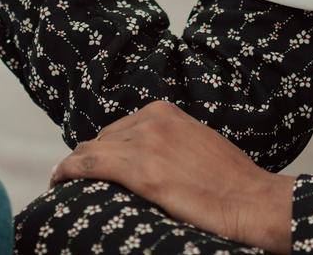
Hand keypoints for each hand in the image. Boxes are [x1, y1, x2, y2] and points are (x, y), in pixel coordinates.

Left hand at [49, 101, 294, 253]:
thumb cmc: (233, 181)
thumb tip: (152, 156)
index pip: (119, 127)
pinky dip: (68, 170)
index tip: (96, 163)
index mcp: (165, 113)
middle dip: (90, 157)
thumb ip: (171, 142)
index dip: (105, 148)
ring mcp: (145, 144)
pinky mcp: (141, 172)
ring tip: (63, 180)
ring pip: (91, 150)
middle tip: (80, 178)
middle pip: (102, 138)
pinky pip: (89, 165)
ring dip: (74, 165)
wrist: (253, 200)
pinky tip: (59, 180)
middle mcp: (151, 121)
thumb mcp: (198, 143)